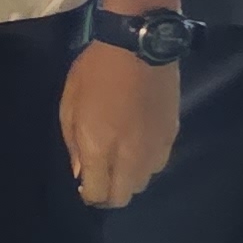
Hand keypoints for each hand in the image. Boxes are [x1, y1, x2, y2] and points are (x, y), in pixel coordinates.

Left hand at [61, 41, 178, 206]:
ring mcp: (156, 147)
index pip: (99, 192)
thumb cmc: (95, 73)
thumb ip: (74, 145)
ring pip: (144, 181)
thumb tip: (80, 173)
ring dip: (129, 179)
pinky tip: (136, 148)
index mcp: (101, 147)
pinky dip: (145, 163)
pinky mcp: (173, 135)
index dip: (88, 195)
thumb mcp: (69, 106)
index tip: (82, 187)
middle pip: (125, 196)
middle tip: (98, 181)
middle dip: (109, 194)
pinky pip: (159, 163)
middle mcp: (132, 155)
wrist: (139, 47)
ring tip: (118, 163)